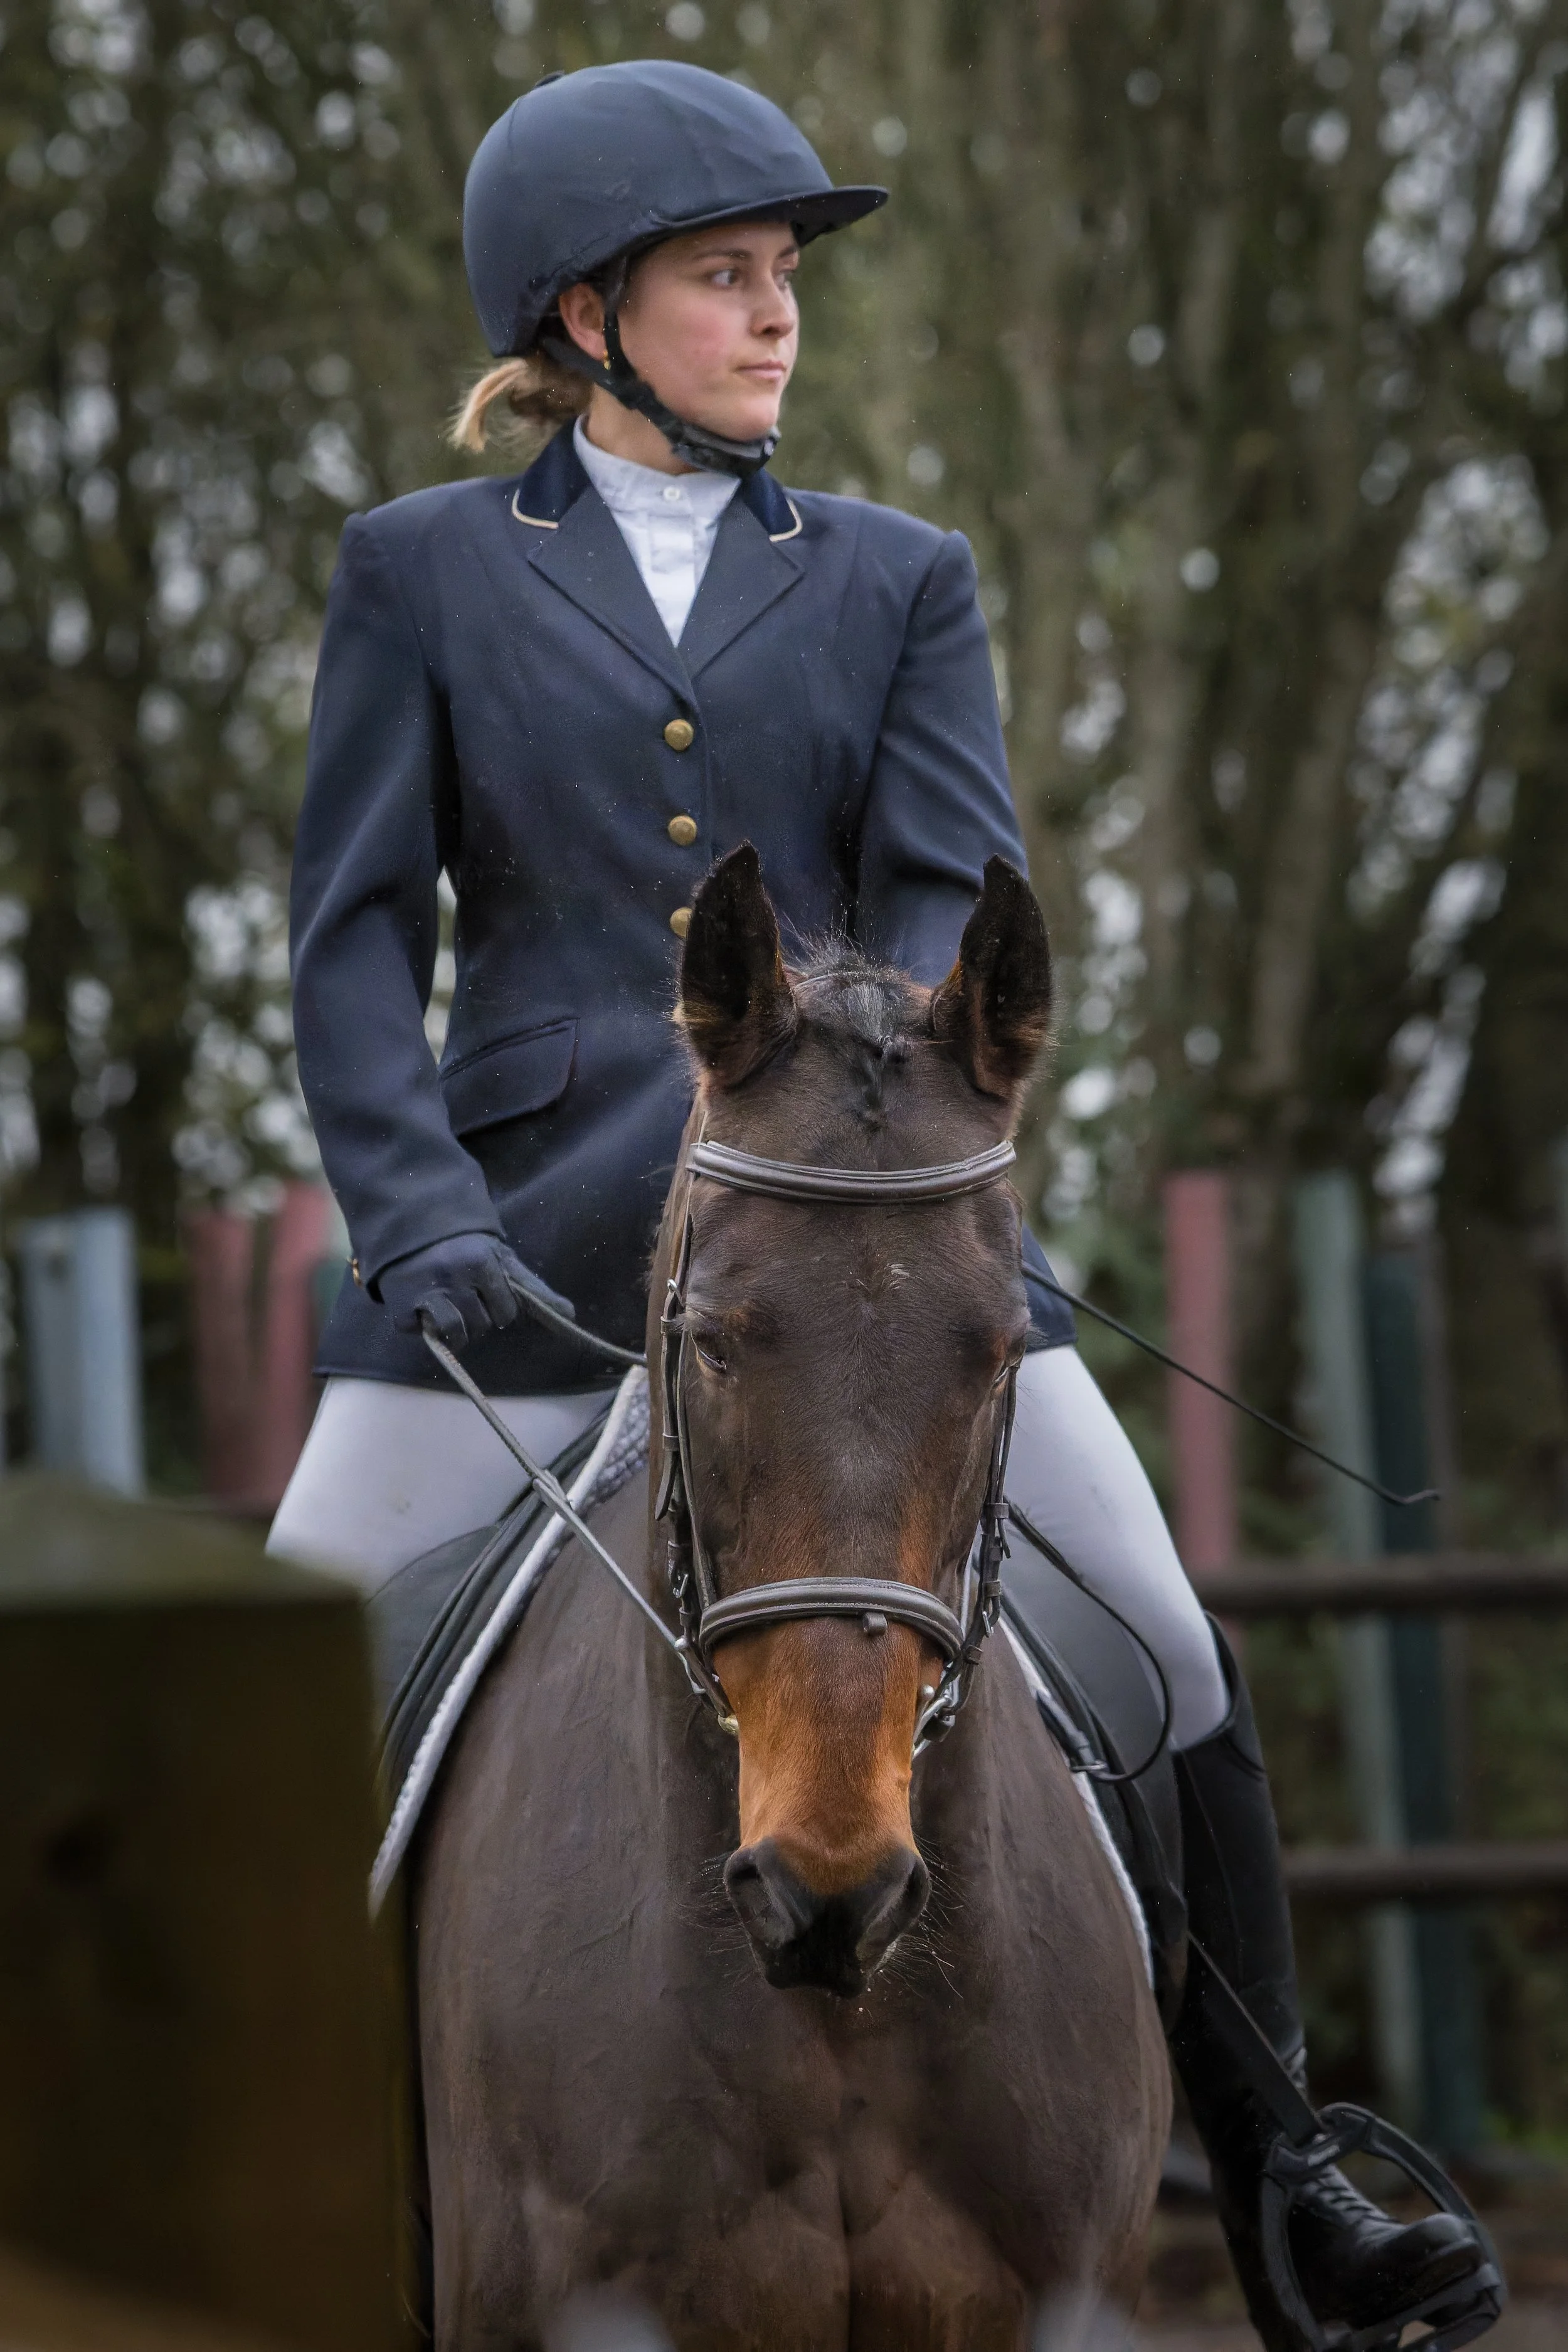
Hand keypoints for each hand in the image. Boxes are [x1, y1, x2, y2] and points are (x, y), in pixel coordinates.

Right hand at [378, 1233, 573, 1352]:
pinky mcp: (399, 1300)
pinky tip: (423, 1308)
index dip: (499, 1308)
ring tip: (450, 1312)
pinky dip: (420, 1326)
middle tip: (466, 1298)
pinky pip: (416, 1331)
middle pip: (480, 1325)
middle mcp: (453, 1275)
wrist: (415, 1223)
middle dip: (477, 1317)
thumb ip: (534, 1288)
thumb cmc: (465, 1246)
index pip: (505, 1313)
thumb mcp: (501, 1259)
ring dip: (454, 1330)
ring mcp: (424, 1288)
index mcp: (481, 1262)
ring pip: (453, 1333)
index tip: (487, 1294)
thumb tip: (571, 1315)